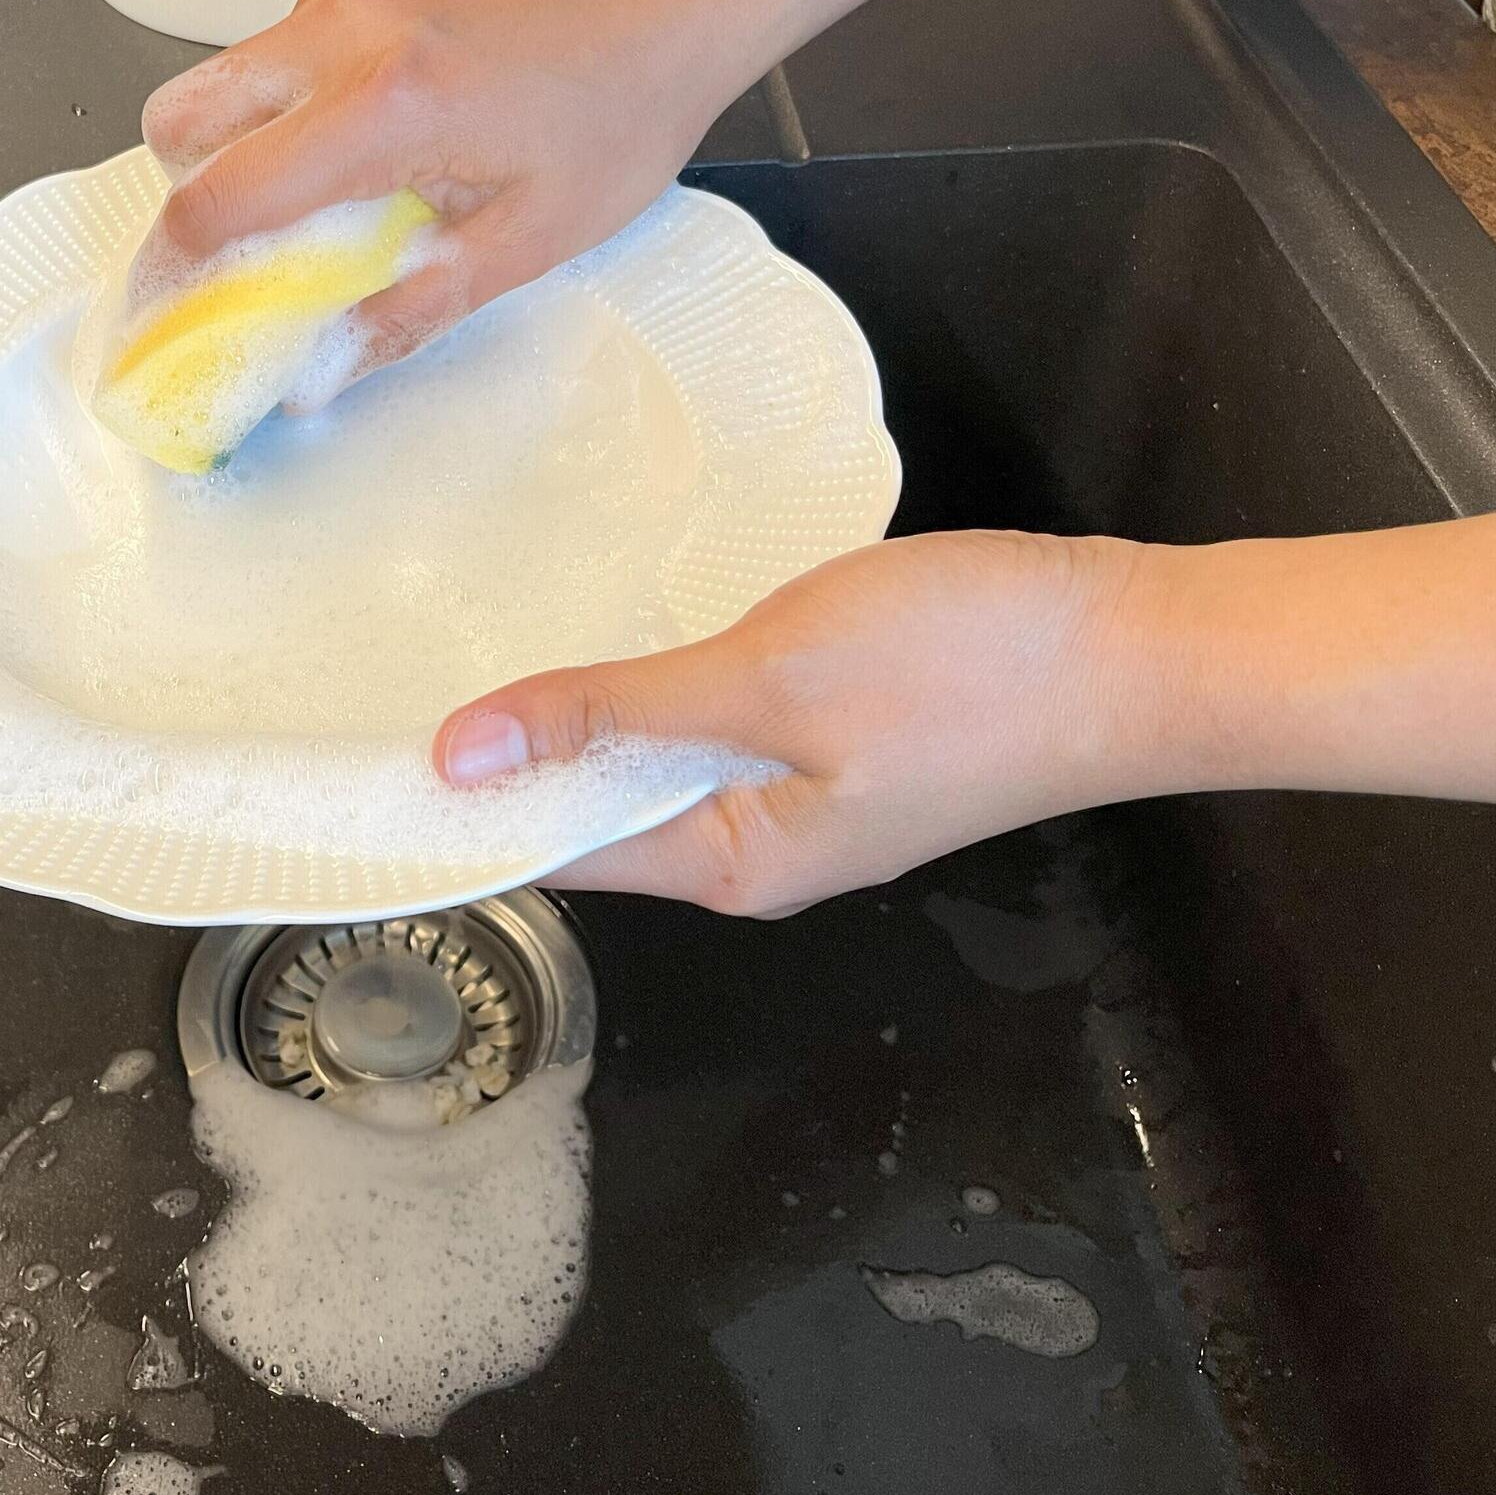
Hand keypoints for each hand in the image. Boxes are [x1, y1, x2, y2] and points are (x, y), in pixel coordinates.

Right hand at [141, 0, 733, 395]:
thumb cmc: (622, 113)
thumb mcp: (529, 242)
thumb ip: (410, 310)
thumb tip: (315, 378)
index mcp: (385, 106)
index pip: (220, 195)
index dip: (181, 263)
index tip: (179, 300)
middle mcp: (348, 22)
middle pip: (182, 112)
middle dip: (193, 184)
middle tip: (252, 231)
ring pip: (236, 66)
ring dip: (262, 126)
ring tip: (352, 160)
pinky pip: (293, 24)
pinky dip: (315, 72)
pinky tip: (398, 90)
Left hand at [432, 505, 1495, 914]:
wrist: (1146, 645)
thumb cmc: (964, 667)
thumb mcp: (765, 679)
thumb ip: (613, 711)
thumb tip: (461, 759)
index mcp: (730, 864)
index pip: (552, 848)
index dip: (452, 810)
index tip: (349, 768)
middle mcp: (756, 851)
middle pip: (598, 810)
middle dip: (504, 756)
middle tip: (382, 681)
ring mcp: (805, 796)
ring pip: (655, 760)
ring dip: (578, 713)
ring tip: (463, 649)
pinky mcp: (843, 737)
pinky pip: (715, 723)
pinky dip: (655, 683)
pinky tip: (610, 630)